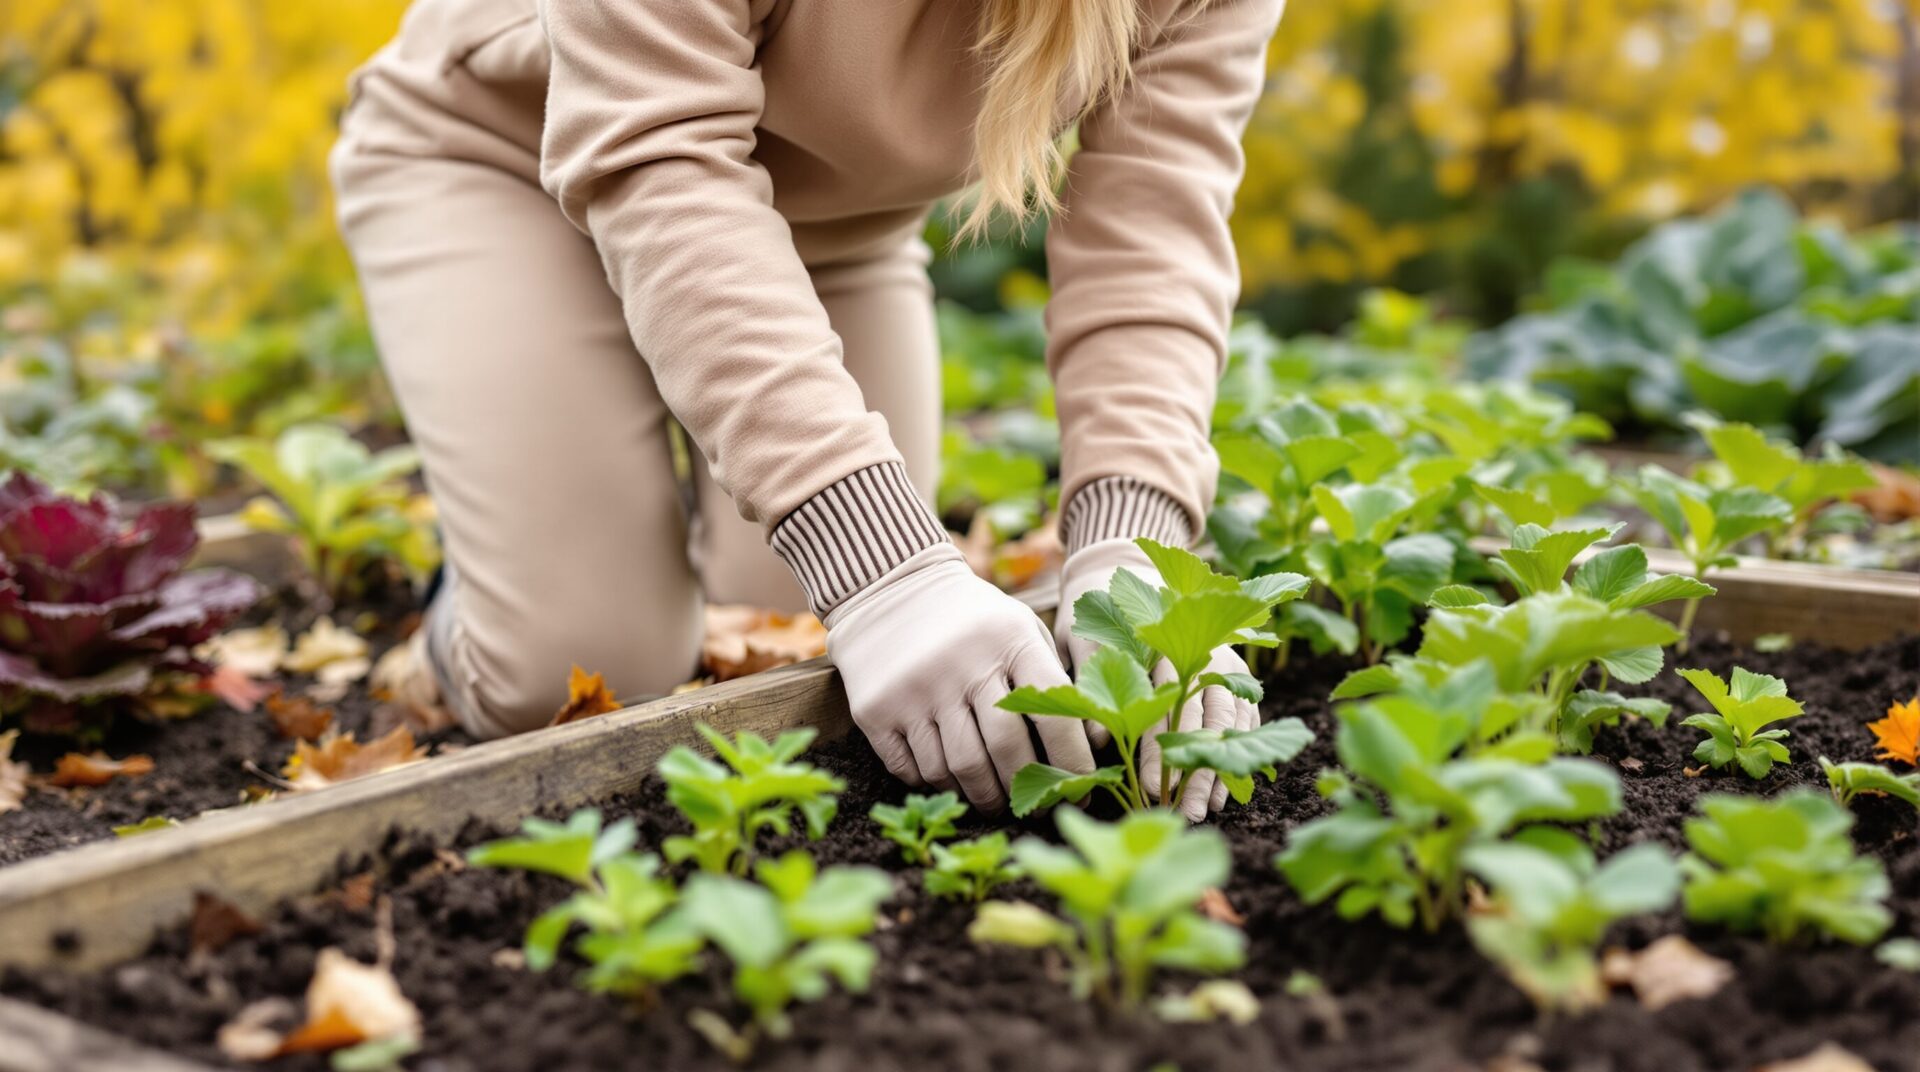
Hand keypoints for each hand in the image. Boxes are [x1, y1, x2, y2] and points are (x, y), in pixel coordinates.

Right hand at [827, 543, 1095, 810]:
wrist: (890, 589)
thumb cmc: (973, 619)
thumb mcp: (1018, 627)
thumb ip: (1051, 676)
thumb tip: (1091, 745)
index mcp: (1009, 640)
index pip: (1052, 712)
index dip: (1072, 759)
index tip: (1082, 787)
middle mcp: (963, 665)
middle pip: (1004, 750)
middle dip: (1026, 789)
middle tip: (1036, 807)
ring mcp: (916, 689)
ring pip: (956, 769)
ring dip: (981, 796)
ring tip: (993, 801)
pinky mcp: (877, 710)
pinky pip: (913, 769)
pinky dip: (936, 784)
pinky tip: (950, 781)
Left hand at [1055, 538, 1258, 820]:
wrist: (1122, 569)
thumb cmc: (1095, 613)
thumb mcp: (1081, 636)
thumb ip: (1091, 678)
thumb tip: (1097, 739)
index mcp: (1165, 639)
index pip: (1165, 702)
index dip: (1158, 749)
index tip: (1149, 786)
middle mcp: (1203, 648)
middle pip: (1204, 718)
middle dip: (1195, 769)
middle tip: (1185, 811)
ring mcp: (1226, 660)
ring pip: (1229, 722)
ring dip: (1219, 768)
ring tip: (1206, 809)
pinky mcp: (1237, 673)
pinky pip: (1244, 719)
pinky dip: (1235, 754)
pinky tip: (1223, 791)